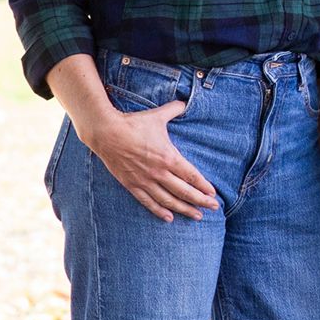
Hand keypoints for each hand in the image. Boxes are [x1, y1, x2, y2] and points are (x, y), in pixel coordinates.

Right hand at [80, 100, 218, 221]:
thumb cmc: (134, 124)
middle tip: (213, 208)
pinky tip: (169, 218)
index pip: (191, 176)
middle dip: (200, 200)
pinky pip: (148, 201)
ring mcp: (144, 180)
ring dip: (183, 209)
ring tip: (196, 216)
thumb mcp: (158, 116)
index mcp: (168, 157)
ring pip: (168, 200)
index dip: (203, 186)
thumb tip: (184, 102)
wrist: (106, 133)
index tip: (213, 194)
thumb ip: (174, 109)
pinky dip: (159, 211)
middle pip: (184, 191)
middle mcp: (158, 172)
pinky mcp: (131, 184)